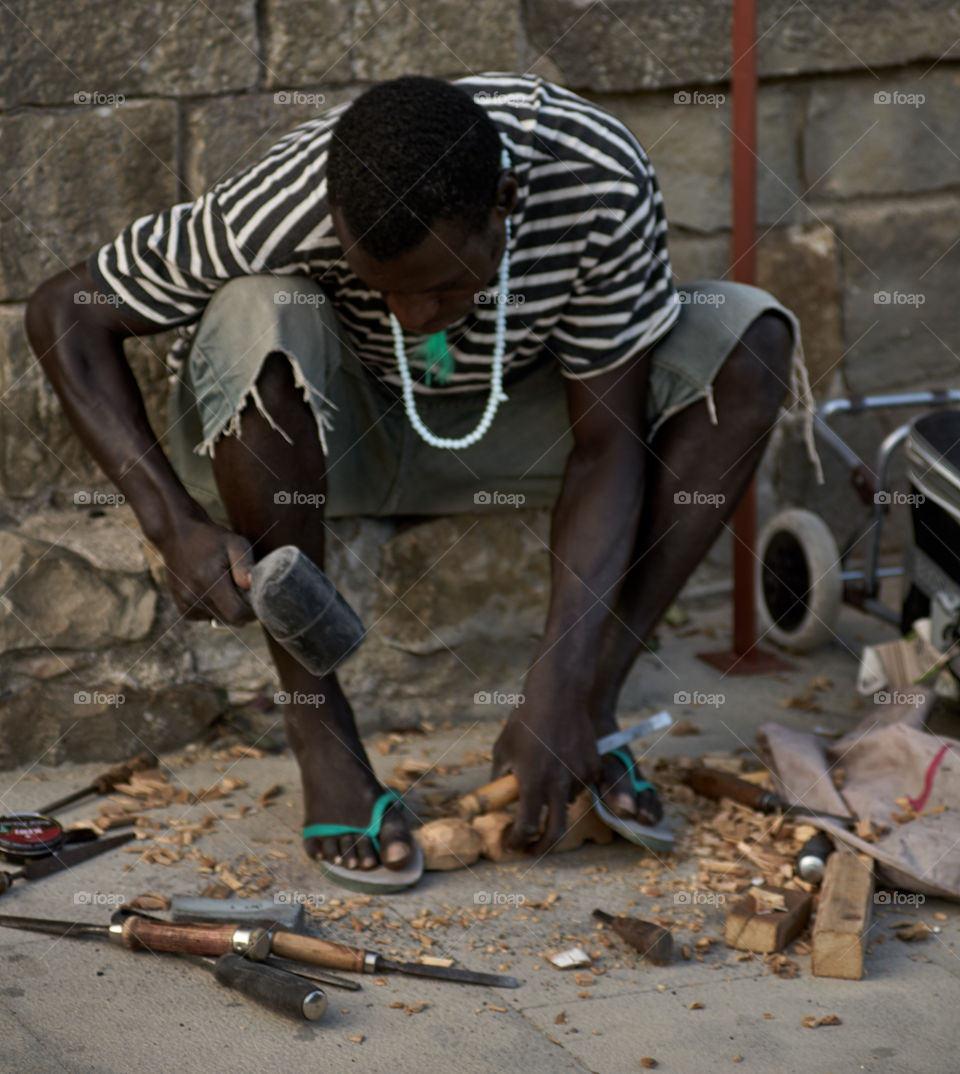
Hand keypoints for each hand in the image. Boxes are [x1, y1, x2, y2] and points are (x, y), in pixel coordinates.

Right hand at [156, 516, 254, 624]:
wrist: (177, 536)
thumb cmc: (212, 538)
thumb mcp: (234, 543)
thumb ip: (245, 564)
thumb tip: (251, 586)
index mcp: (210, 579)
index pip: (236, 613)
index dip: (252, 612)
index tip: (257, 601)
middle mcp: (194, 595)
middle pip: (229, 619)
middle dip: (241, 610)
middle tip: (242, 589)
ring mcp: (185, 603)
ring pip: (218, 619)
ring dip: (226, 608)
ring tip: (223, 585)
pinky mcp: (181, 607)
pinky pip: (205, 617)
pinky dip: (213, 608)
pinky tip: (210, 589)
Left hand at [492, 699, 600, 853]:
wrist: (558, 696)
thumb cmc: (524, 722)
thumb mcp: (503, 751)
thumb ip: (502, 780)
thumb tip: (501, 802)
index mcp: (532, 782)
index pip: (526, 826)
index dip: (516, 841)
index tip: (510, 844)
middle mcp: (558, 784)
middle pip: (555, 833)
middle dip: (541, 847)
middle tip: (531, 848)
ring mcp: (579, 777)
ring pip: (566, 805)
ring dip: (553, 805)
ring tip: (543, 777)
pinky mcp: (593, 768)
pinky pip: (580, 787)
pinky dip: (568, 785)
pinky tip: (559, 764)